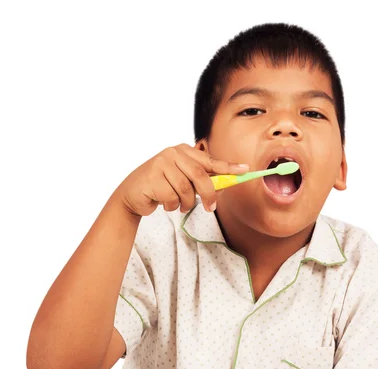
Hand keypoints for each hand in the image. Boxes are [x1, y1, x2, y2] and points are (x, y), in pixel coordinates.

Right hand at [115, 143, 248, 215]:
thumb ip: (201, 180)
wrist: (132, 195)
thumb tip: (226, 185)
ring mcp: (161, 163)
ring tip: (179, 205)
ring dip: (186, 203)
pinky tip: (164, 203)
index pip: (210, 160)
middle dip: (208, 194)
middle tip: (211, 208)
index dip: (228, 167)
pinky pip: (171, 197)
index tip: (245, 170)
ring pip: (185, 189)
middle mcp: (173, 153)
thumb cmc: (162, 187)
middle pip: (199, 175)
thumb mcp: (183, 181)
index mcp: (184, 152)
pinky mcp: (152, 176)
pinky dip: (172, 205)